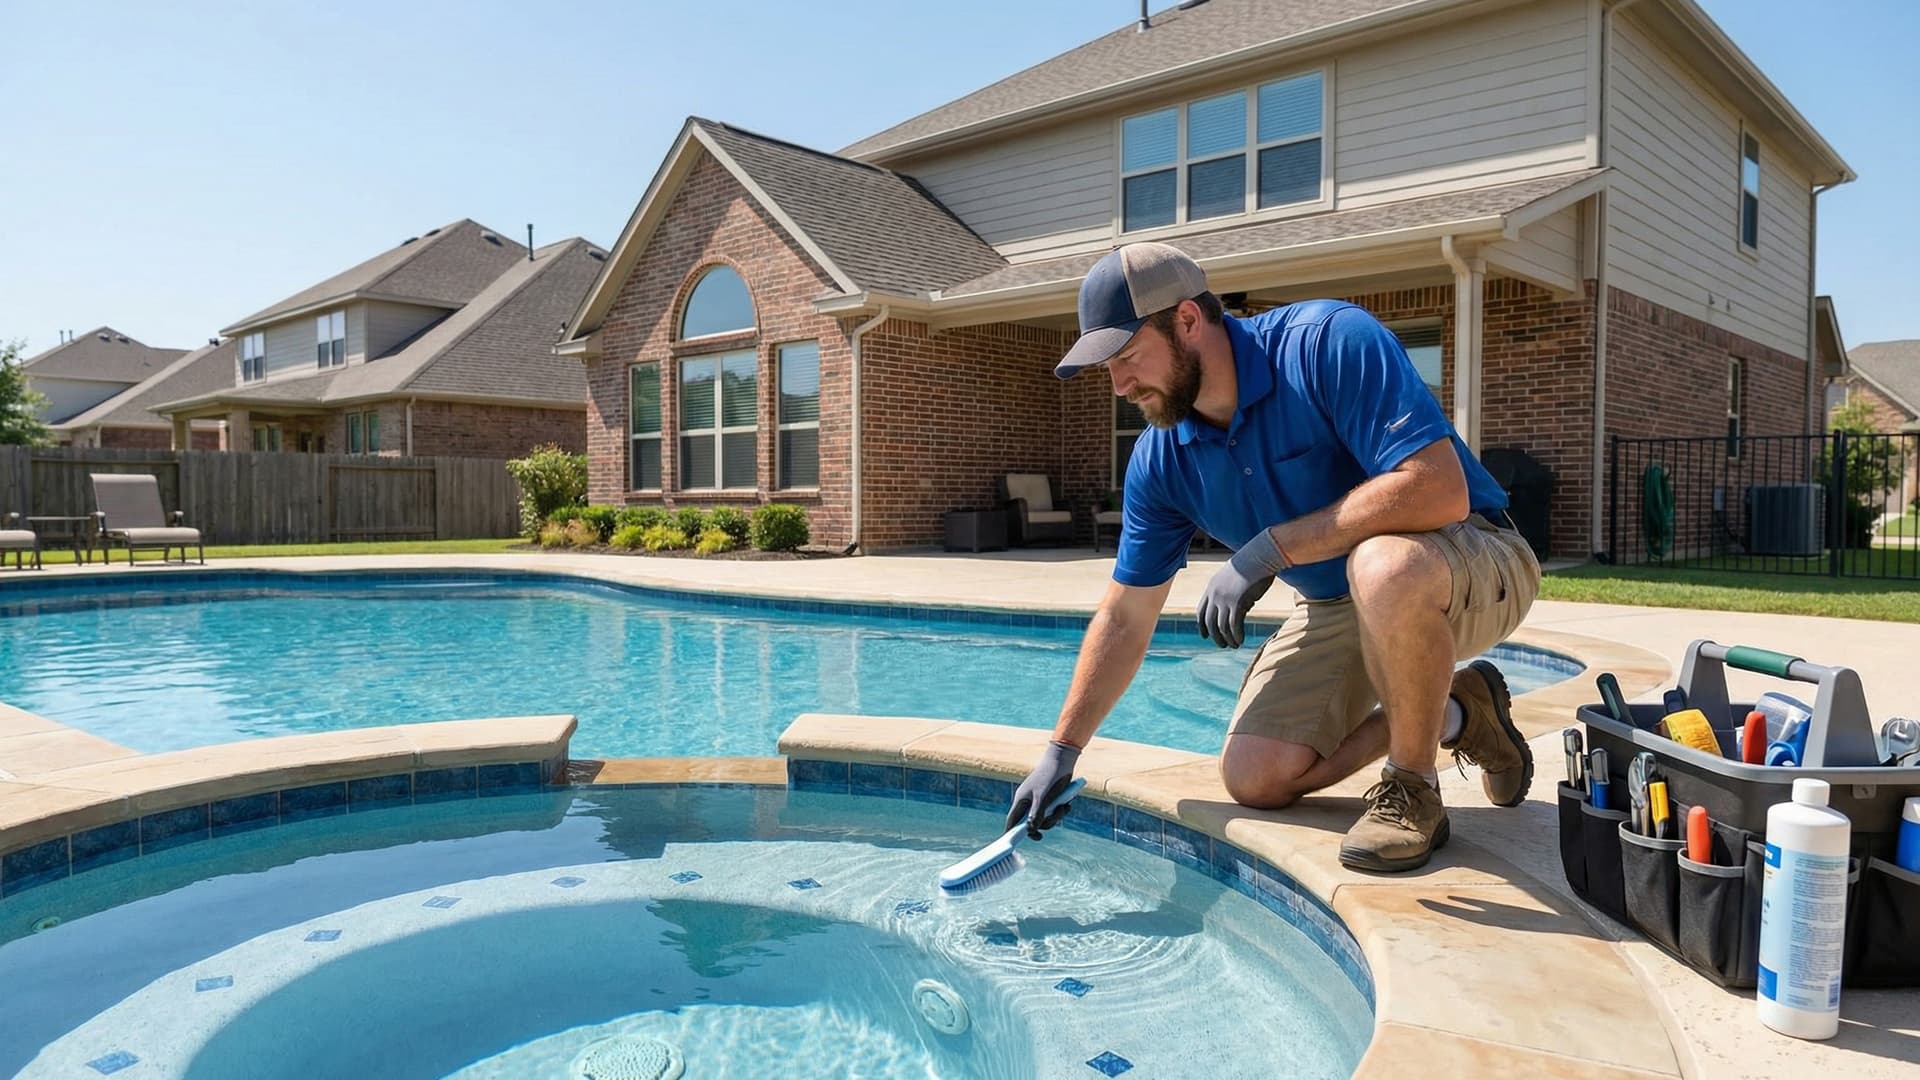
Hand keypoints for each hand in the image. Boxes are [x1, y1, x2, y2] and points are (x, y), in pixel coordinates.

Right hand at [1006, 740, 1081, 839]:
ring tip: (1064, 806)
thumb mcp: (1044, 797)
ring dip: (1056, 816)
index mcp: (1021, 800)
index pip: (1012, 822)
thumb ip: (1036, 815)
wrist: (1063, 758)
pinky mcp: (1049, 799)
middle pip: (1031, 824)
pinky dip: (1060, 810)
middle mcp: (1028, 802)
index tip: (1017, 843)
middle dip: (1046, 823)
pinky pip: (1052, 812)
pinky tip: (1067, 803)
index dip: (1013, 834)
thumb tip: (1031, 831)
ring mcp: (1038, 800)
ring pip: (1044, 819)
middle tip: (1056, 816)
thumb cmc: (1051, 776)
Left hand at [1196, 528, 1286, 648]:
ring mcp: (1224, 599)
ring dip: (1227, 639)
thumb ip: (1235, 594)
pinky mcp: (1236, 603)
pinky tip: (1241, 641)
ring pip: (1221, 626)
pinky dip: (1237, 635)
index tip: (1204, 636)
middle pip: (1209, 622)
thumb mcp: (1237, 579)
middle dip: (1215, 636)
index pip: (1201, 611)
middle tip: (1222, 645)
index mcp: (1211, 587)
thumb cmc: (1253, 564)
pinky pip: (1234, 625)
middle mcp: (1214, 594)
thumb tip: (1242, 610)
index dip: (1202, 625)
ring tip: (1234, 646)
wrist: (1260, 555)